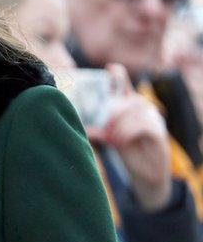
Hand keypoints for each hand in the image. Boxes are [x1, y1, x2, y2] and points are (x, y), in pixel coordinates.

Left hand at [87, 64, 171, 211]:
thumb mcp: (110, 136)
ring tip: (112, 139)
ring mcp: (152, 118)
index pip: (124, 84)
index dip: (118, 74)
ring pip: (132, 113)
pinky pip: (141, 126)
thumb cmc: (126, 150)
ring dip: (118, 127)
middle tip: (105, 127)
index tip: (109, 68)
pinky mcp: (158, 132)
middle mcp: (142, 108)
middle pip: (127, 99)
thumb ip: (99, 128)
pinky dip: (127, 134)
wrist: (145, 172)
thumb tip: (84, 126)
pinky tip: (120, 142)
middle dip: (112, 112)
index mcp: (129, 105)